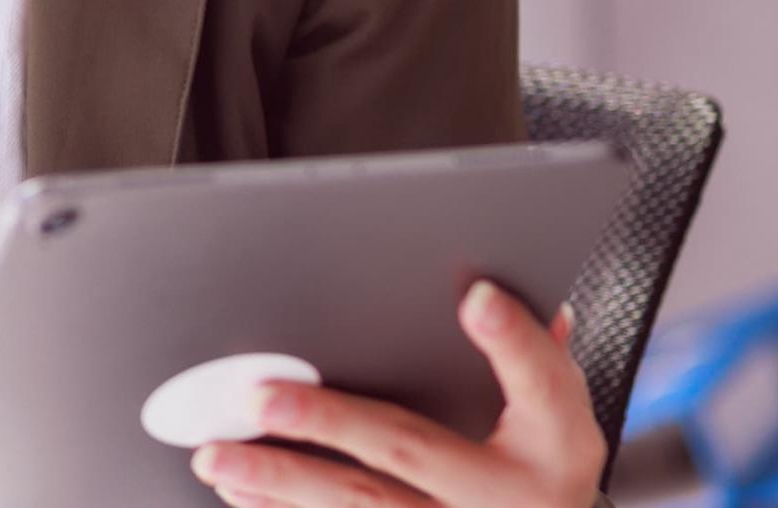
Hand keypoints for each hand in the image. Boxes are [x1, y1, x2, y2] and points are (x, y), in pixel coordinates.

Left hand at [190, 280, 605, 506]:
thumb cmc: (540, 462)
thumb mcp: (556, 413)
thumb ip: (527, 353)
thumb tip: (489, 290)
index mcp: (559, 444)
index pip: (544, 384)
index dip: (514, 341)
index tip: (477, 298)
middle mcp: (516, 500)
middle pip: (412, 450)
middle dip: (329, 424)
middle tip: (259, 398)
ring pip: (363, 507)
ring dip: (282, 481)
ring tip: (218, 455)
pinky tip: (242, 492)